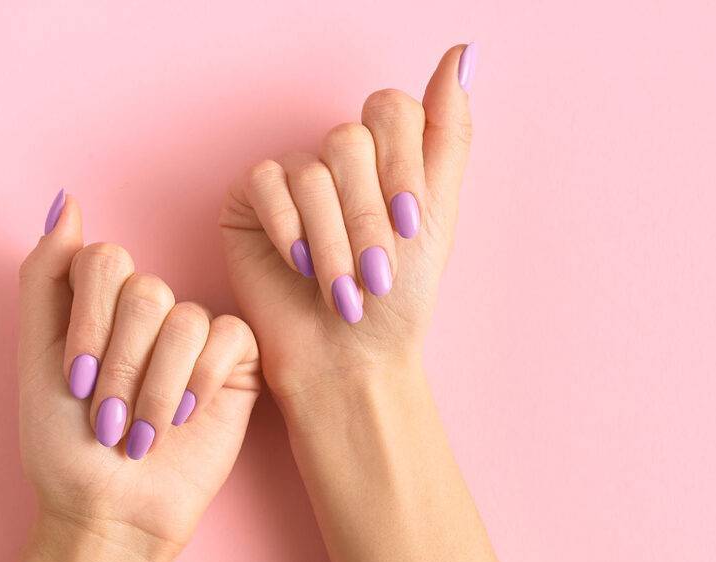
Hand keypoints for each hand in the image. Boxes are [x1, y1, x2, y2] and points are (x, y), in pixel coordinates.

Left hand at [18, 192, 259, 561]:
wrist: (111, 512)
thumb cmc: (64, 447)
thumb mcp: (34, 359)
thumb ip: (45, 278)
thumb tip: (67, 201)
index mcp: (100, 303)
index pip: (103, 259)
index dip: (90, 321)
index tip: (74, 381)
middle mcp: (149, 311)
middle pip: (145, 291)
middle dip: (121, 367)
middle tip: (107, 420)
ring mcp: (194, 334)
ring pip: (184, 318)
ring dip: (155, 389)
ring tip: (141, 435)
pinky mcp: (234, 361)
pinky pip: (227, 337)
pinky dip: (199, 383)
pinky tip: (185, 418)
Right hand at [219, 45, 473, 404]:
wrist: (349, 357)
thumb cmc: (396, 299)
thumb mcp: (437, 215)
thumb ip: (450, 134)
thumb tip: (464, 50)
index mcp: (386, 154)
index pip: (392, 111)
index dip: (400, 165)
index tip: (409, 223)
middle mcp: (338, 157)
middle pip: (350, 141)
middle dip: (366, 216)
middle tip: (375, 273)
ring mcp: (292, 174)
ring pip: (311, 170)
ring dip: (333, 239)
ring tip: (341, 290)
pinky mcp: (250, 198)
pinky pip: (266, 183)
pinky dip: (289, 229)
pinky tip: (299, 267)